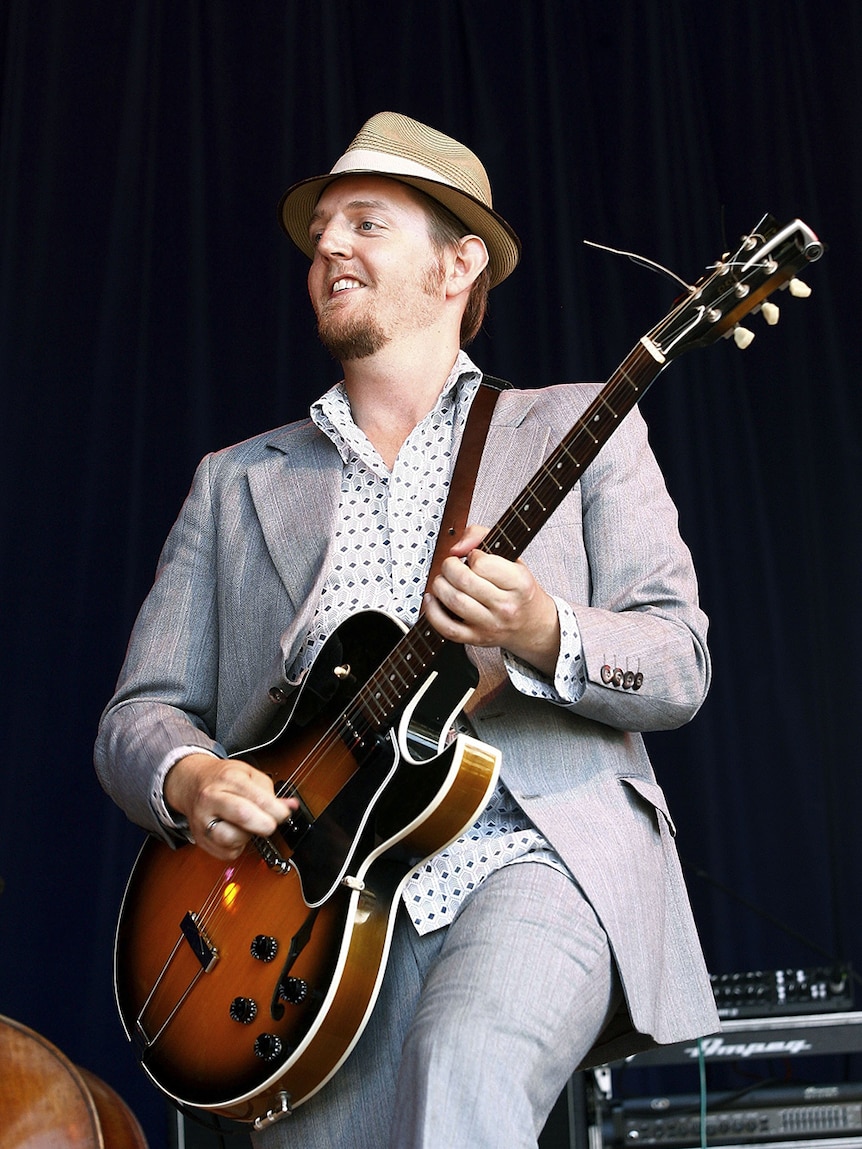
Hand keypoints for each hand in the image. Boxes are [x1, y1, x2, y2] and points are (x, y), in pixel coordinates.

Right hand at [164, 753, 297, 859]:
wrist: (192, 784)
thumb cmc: (223, 778)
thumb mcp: (249, 774)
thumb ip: (270, 791)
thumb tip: (289, 806)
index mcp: (228, 779)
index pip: (257, 797)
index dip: (276, 810)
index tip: (284, 814)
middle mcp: (212, 799)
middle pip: (242, 816)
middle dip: (264, 824)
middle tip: (271, 824)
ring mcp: (203, 820)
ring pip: (232, 839)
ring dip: (247, 836)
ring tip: (248, 826)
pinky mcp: (200, 839)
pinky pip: (226, 853)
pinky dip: (237, 847)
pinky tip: (236, 833)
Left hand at [423, 524, 560, 677]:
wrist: (532, 625)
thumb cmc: (519, 590)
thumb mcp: (512, 557)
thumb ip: (482, 537)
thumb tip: (456, 547)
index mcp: (519, 584)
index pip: (482, 564)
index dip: (472, 555)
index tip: (474, 557)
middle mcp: (506, 607)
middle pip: (464, 581)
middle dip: (449, 567)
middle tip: (452, 565)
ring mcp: (490, 625)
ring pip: (454, 601)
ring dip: (440, 585)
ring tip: (444, 580)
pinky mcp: (476, 638)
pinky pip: (447, 628)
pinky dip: (433, 612)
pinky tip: (433, 600)